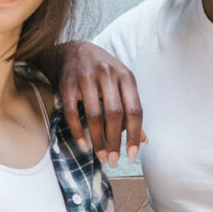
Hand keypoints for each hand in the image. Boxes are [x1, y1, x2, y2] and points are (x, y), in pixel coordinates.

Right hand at [55, 39, 144, 163]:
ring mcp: (86, 77)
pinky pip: (73, 111)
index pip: (135, 110)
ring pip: (94, 114)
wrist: (72, 50)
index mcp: (126, 76)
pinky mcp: (67, 82)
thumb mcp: (121, 84)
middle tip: (113, 161)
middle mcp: (108, 74)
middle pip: (115, 114)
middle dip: (115, 141)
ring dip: (98, 139)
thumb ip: (132, 109)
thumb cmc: (102, 72)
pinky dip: (77, 130)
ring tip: (100, 156)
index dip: (135, 135)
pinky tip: (82, 144)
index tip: (132, 156)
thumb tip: (145, 140)